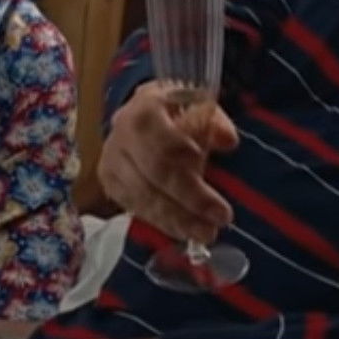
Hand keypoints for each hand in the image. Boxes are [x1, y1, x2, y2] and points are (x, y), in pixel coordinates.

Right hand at [98, 81, 238, 243]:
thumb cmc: (177, 111)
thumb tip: (228, 140)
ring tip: (206, 233)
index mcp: (145, 107)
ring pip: (142, 196)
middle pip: (153, 174)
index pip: (166, 146)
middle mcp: (122, 132)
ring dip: (176, 219)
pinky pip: (134, 207)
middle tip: (221, 220)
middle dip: (189, 201)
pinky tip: (183, 230)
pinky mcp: (110, 182)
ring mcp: (112, 158)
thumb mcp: (200, 106)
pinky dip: (161, 222)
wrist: (145, 115)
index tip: (217, 196)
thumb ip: (215, 123)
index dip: (190, 175)